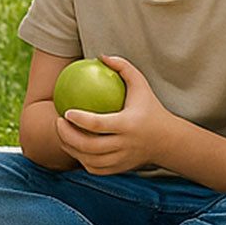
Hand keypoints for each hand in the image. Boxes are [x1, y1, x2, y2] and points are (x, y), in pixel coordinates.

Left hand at [54, 56, 172, 175]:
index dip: (79, 119)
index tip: (65, 111)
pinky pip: (94, 168)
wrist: (168, 140)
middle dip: (67, 136)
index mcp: (128, 125)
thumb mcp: (141, 84)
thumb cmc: (150, 108)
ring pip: (89, 160)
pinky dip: (81, 159)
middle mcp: (124, 145)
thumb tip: (100, 56)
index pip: (98, 125)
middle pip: (89, 146)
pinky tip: (72, 146)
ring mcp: (121, 160)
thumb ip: (123, 67)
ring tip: (61, 133)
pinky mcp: (119, 169)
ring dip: (70, 148)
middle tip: (57, 122)